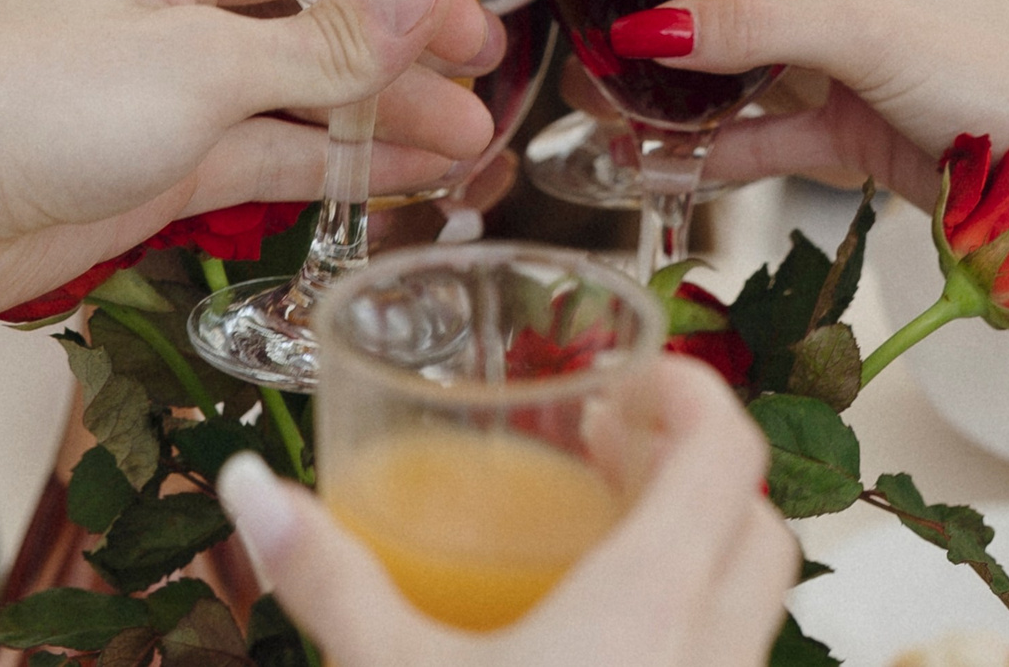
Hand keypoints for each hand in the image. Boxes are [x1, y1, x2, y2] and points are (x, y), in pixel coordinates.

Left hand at [0, 0, 504, 335]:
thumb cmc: (22, 100)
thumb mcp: (199, 65)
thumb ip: (326, 42)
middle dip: (403, 15)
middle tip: (482, 50)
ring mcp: (174, 71)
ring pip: (308, 71)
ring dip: (388, 98)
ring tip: (477, 127)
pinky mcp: (168, 154)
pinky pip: (279, 145)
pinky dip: (347, 158)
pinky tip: (419, 170)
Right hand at [216, 355, 798, 666]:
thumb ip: (327, 575)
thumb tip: (252, 491)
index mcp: (657, 598)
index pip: (732, 452)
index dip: (699, 394)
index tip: (638, 372)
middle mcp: (716, 649)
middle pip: (755, 517)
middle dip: (697, 466)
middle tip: (611, 444)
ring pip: (749, 599)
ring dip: (696, 547)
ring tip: (598, 534)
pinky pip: (724, 665)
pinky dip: (687, 624)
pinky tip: (592, 642)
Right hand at [653, 0, 1008, 207]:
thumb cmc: (998, 75)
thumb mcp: (865, 32)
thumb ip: (756, 27)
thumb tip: (651, 29)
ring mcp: (869, 53)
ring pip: (769, 40)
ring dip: (703, 54)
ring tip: (621, 59)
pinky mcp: (863, 122)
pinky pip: (774, 128)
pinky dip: (722, 141)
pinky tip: (665, 154)